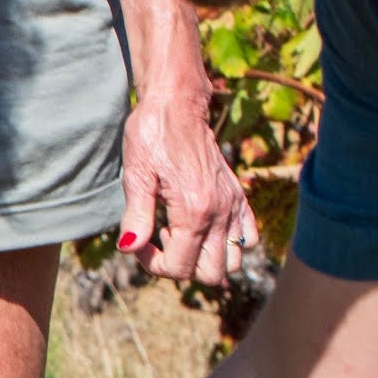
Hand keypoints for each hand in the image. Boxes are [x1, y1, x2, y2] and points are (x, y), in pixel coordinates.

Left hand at [115, 79, 253, 287]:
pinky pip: (248, 237)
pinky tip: (205, 228)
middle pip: (211, 273)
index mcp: (194, 210)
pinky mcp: (238, 196)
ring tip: (182, 234)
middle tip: (161, 238)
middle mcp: (220, 211)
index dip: (152, 263)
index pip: (179, 267)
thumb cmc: (151, 135)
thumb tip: (129, 248)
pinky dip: (231, 244)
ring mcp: (233, 205)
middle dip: (181, 266)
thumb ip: (136, 217)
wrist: (176, 103)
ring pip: (233, 262)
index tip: (139, 241)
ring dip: (207, 259)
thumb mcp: (136, 175)